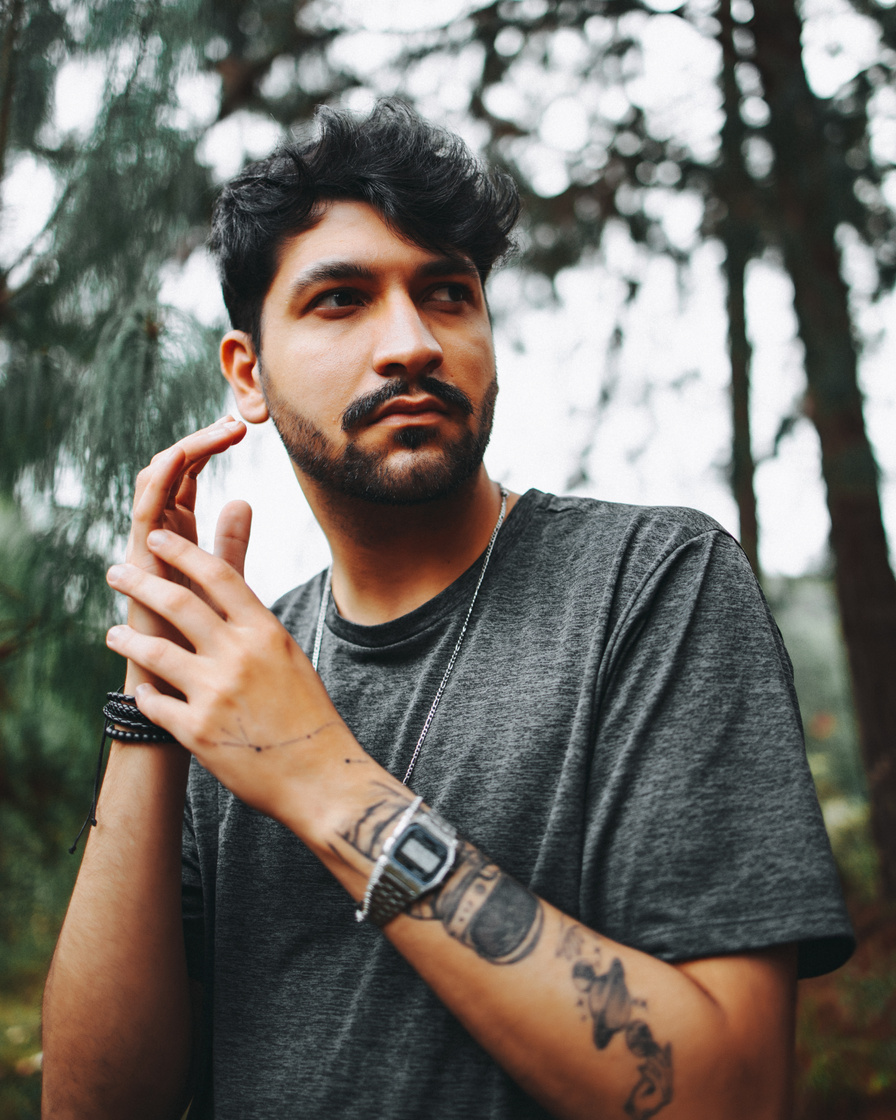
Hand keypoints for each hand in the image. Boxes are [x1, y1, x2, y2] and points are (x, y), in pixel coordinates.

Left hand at [106, 529, 360, 823]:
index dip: (182, 551)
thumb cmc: (306, 713)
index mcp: (265, 632)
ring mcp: (215, 693)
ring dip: (128, 639)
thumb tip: (229, 588)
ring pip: (155, 652)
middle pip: (177, 603)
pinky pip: (154, 704)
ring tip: (114, 634)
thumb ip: (253, 622)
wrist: (318, 775)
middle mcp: (239, 656)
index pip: (217, 574)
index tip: (155, 539)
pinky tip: (143, 692)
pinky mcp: (197, 732)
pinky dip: (146, 694)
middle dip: (139, 582)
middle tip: (116, 571)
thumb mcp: (287, 656)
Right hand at [122, 417, 248, 693]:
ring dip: (187, 451)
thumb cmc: (205, 646)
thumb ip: (230, 543)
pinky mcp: (141, 562)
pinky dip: (162, 479)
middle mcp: (160, 537)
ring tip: (220, 429)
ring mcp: (148, 547)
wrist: (187, 695)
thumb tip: (242, 500)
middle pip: (172, 473)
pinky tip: (183, 455)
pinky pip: (146, 510)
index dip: (210, 450)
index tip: (245, 429)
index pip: (189, 479)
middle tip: (237, 420)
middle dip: (202, 442)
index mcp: (180, 537)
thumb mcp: (226, 584)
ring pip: (157, 483)